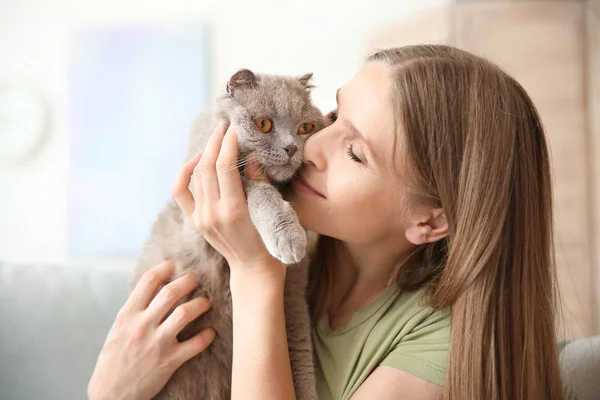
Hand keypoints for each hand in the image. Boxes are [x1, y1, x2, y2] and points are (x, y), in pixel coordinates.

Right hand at [88, 261, 215, 399]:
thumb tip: (153, 289)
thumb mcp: (118, 330)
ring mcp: (157, 343)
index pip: (148, 282)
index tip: (173, 264)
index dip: (164, 268)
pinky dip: (207, 335)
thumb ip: (135, 310)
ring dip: (201, 304)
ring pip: (185, 314)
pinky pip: (196, 344)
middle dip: (188, 281)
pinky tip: (211, 332)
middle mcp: (142, 326)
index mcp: (127, 315)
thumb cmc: (114, 360)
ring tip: (206, 302)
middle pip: (171, 293)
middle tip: (196, 279)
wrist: (110, 395)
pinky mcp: (170, 361)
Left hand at [171, 121, 273, 268]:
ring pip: (194, 175)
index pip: (224, 166)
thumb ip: (259, 181)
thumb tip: (250, 154)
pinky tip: (196, 161)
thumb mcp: (271, 210)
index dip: (229, 142)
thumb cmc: (270, 242)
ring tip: (216, 138)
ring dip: (204, 153)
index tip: (236, 128)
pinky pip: (181, 191)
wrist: (254, 270)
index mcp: (233, 210)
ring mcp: (200, 218)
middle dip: (215, 142)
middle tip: (225, 126)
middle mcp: (212, 213)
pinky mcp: (195, 222)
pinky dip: (185, 172)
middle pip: (206, 166)